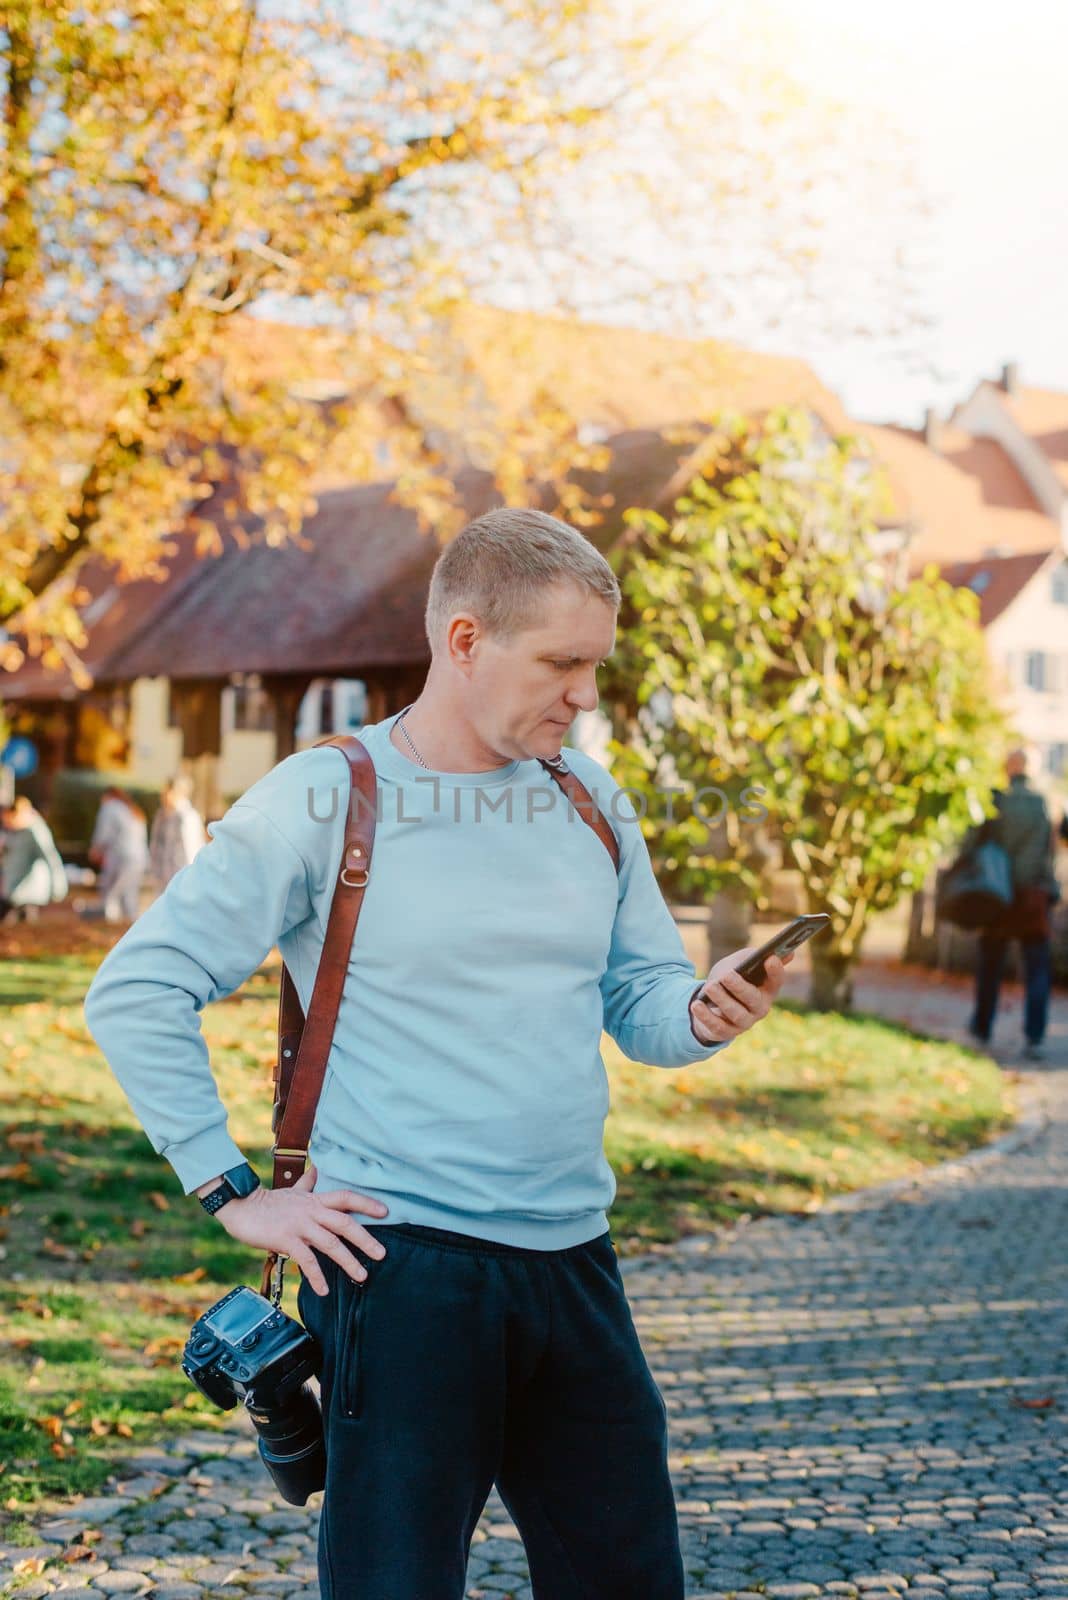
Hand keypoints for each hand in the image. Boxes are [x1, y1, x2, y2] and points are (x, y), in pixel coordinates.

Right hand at [217, 1163, 388, 1295]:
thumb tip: (317, 1169)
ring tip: (361, 1276)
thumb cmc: (267, 1201)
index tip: (385, 1212)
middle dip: (366, 1239)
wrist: (240, 1206)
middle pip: (345, 1223)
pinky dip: (316, 1277)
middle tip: (382, 1254)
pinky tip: (324, 1290)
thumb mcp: (291, 1190)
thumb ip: (308, 1184)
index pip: (346, 1197)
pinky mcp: (286, 1239)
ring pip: (331, 1244)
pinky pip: (306, 1260)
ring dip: (348, 1261)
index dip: (366, 1204)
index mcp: (314, 1199)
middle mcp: (311, 1211)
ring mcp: (299, 1225)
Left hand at [689, 948, 794, 1045]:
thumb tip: (769, 952)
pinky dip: (706, 1016)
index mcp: (767, 989)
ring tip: (709, 987)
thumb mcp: (739, 963)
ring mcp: (744, 1022)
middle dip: (739, 987)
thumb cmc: (730, 979)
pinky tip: (696, 1005)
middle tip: (726, 976)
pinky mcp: (726, 1032)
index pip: (776, 980)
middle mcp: (760, 1008)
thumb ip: (751, 957)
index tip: (770, 958)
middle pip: (753, 999)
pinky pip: (717, 1027)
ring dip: (722, 1000)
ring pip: (735, 1013)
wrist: (711, 1002)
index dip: (776, 971)